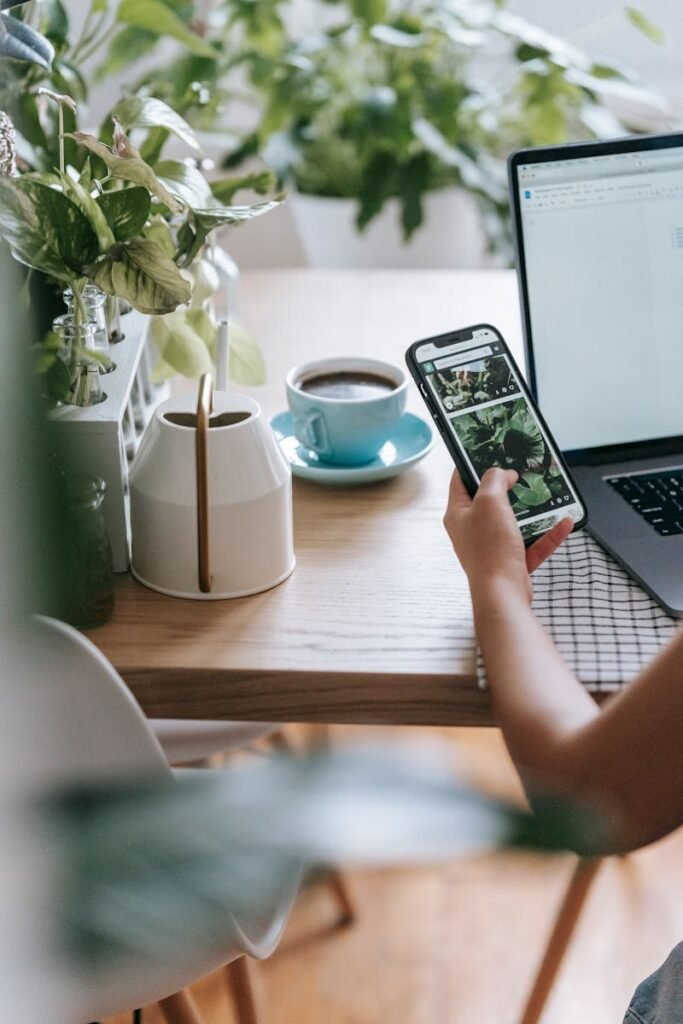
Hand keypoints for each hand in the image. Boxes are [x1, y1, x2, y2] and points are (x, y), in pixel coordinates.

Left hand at [443, 468, 572, 605]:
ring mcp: (492, 547)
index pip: (459, 481)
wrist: (503, 593)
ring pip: (514, 522)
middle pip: (490, 502)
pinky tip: (564, 522)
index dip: (471, 464)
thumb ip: (494, 480)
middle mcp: (472, 530)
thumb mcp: (489, 501)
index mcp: (458, 514)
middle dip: (509, 488)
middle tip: (523, 473)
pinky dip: (548, 533)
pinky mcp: (511, 562)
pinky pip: (532, 543)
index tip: (486, 452)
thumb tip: (502, 473)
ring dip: (533, 511)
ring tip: (548, 496)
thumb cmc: (490, 550)